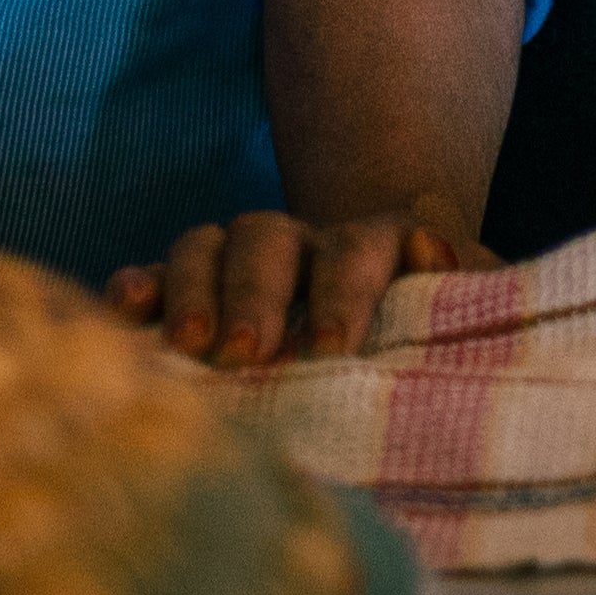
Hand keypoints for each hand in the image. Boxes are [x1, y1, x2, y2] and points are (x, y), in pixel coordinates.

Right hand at [111, 204, 485, 368]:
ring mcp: (241, 262)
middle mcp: (302, 243)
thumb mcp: (466, 311)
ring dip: (193, 288)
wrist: (384, 318)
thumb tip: (433, 248)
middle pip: (270, 241)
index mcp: (373, 247)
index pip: (354, 252)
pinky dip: (139, 285)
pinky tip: (124, 314)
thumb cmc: (430, 329)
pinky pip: (156, 271)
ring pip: (207, 244)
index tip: (330, 348)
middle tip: (247, 353)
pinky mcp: (192, 290)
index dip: (341, 294)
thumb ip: (471, 286)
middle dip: (255, 293)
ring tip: (188, 346)